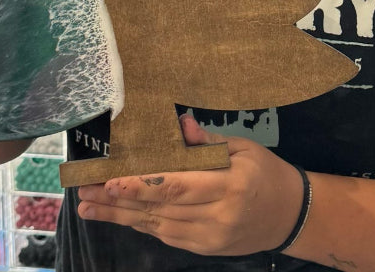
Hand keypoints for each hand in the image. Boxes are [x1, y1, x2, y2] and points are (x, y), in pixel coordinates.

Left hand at [77, 114, 303, 255]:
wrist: (289, 214)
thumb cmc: (266, 171)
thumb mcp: (243, 146)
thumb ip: (208, 142)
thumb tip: (179, 125)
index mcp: (229, 184)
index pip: (177, 185)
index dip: (141, 184)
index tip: (112, 180)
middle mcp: (217, 215)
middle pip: (159, 207)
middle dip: (118, 200)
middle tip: (84, 192)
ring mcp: (210, 237)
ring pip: (157, 225)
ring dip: (120, 217)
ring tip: (89, 207)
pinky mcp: (206, 249)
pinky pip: (167, 236)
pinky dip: (142, 224)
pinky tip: (120, 217)